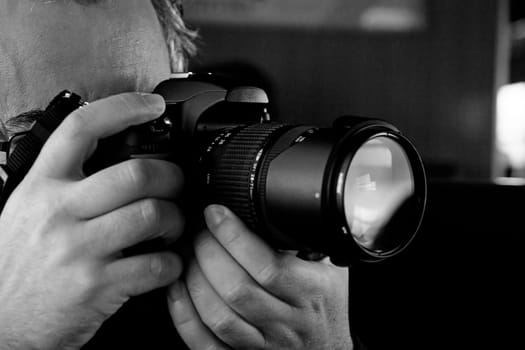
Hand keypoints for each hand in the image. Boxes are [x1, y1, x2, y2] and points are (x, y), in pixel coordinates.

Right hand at [0, 93, 184, 349]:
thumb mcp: (27, 211)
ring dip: (175, 219)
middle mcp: (58, 211)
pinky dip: (172, 263)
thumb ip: (64, 185)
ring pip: (152, 214)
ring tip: (172, 226)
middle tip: (176, 185)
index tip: (153, 104)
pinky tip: (165, 262)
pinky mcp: (97, 285)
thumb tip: (113, 160)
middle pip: (136, 173)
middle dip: (172, 177)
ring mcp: (78, 249)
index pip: (81, 128)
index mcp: (41, 186)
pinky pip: (155, 264)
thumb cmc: (18, 265)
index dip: (123, 107)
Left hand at [168, 205, 351, 349]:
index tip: (216, 213)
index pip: (267, 264)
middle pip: (237, 288)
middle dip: (208, 252)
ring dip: (194, 280)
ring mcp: (263, 346)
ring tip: (188, 255)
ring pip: (218, 316)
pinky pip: (204, 344)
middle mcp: (287, 323)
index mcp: (310, 293)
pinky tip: (178, 289)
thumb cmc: (325, 309)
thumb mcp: (329, 273)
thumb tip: (273, 211)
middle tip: (198, 231)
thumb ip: (305, 246)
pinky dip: (184, 315)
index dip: (233, 236)